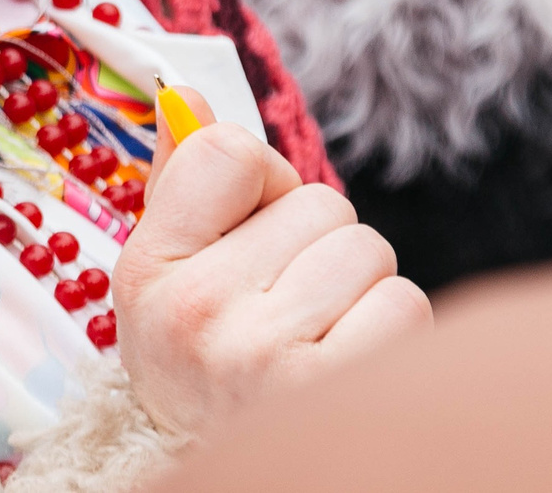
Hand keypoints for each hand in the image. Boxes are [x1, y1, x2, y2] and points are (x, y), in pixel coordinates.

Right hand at [113, 87, 431, 436]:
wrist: (235, 483)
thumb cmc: (209, 369)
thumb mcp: (169, 283)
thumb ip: (180, 188)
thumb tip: (184, 97)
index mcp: (148, 270)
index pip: (228, 150)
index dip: (265, 182)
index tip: (253, 230)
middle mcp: (195, 311)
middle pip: (321, 204)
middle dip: (322, 247)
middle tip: (291, 308)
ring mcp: (261, 356)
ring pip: (368, 253)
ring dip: (362, 291)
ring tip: (321, 340)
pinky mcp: (333, 394)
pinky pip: (403, 304)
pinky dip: (393, 331)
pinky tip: (354, 365)